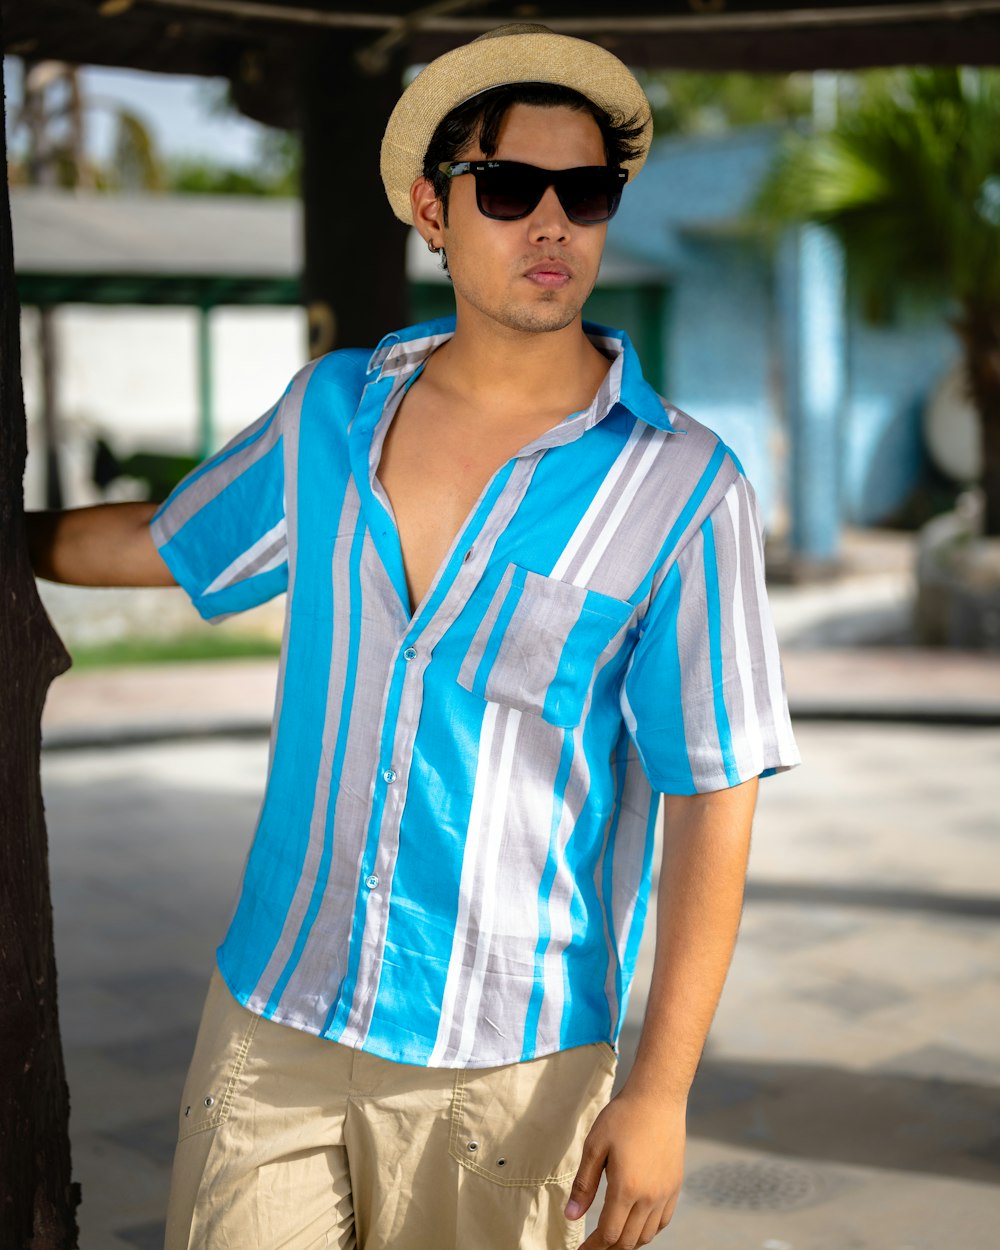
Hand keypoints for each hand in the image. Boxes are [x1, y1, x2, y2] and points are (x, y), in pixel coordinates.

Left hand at [565, 1090, 685, 1248]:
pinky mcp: (675, 1186)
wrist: (658, 1098)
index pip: (609, 1234)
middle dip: (608, 1248)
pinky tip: (635, 1224)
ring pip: (646, 1235)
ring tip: (611, 1237)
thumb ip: (584, 1185)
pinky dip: (647, 1231)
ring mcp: (665, 1193)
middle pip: (628, 1241)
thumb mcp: (595, 1146)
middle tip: (593, 1246)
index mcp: (626, 1189)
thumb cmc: (623, 1117)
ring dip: (627, 1242)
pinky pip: (662, 1221)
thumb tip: (571, 1217)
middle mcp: (649, 1197)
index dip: (593, 1247)